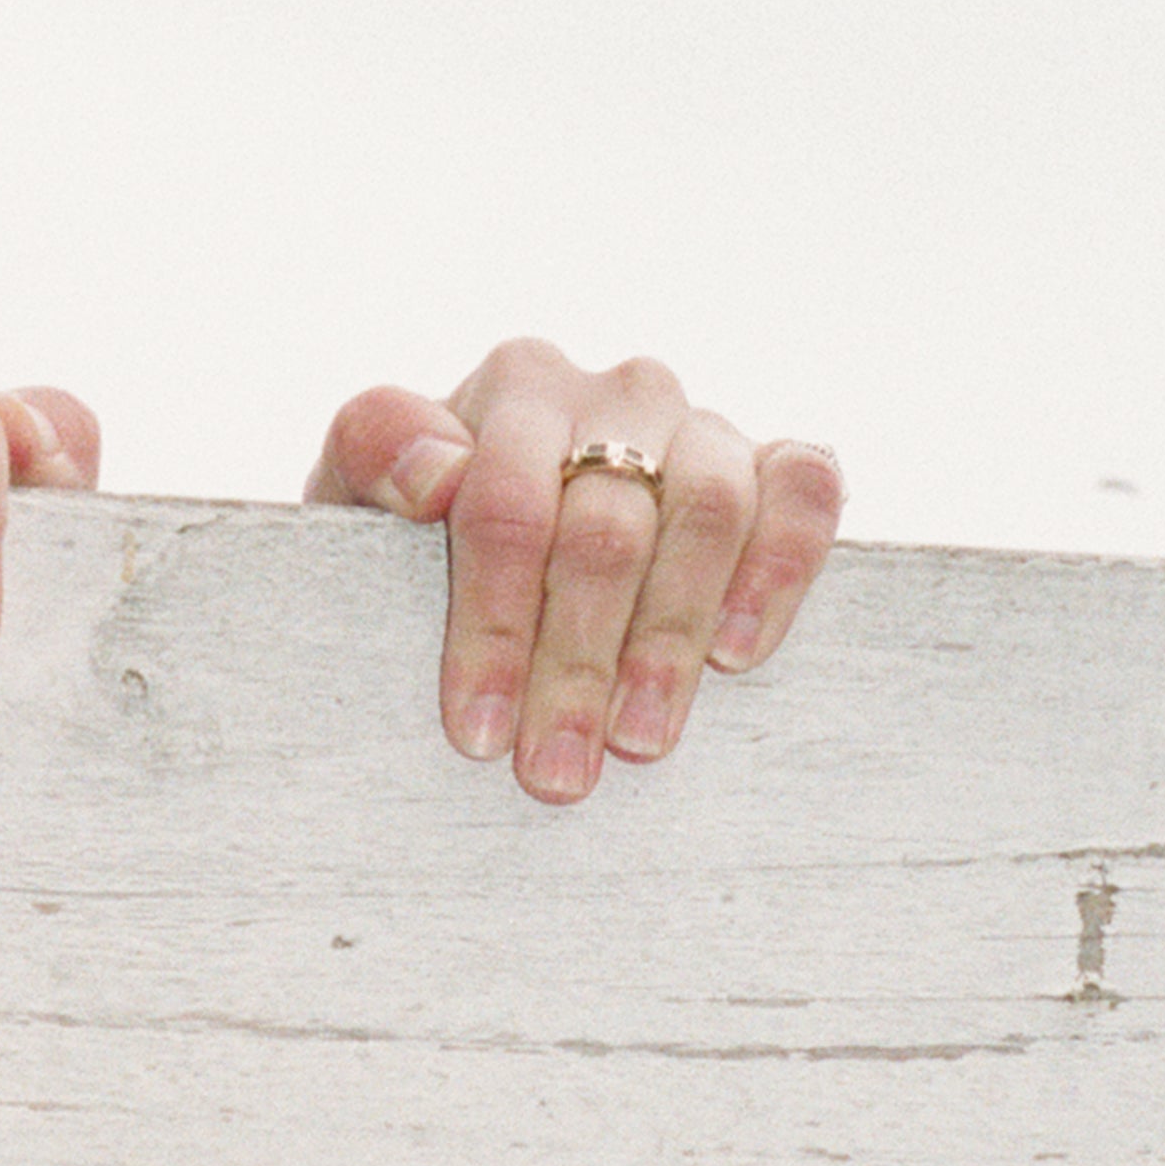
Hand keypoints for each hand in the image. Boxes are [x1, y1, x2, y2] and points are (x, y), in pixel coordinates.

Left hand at [307, 343, 844, 797]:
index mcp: (515, 391)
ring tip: (640, 741)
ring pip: (707, 511)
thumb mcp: (360, 500)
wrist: (495, 548)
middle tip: (553, 774)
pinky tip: (737, 654)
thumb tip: (439, 473)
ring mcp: (700, 428)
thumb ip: (372, 453)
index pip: (507, 501)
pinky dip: (781, 565)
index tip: (477, 732)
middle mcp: (615, 395)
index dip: (493, 623)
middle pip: (606, 526)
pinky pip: (804, 489)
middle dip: (575, 664)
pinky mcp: (772, 467)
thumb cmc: (422, 540)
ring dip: (670, 639)